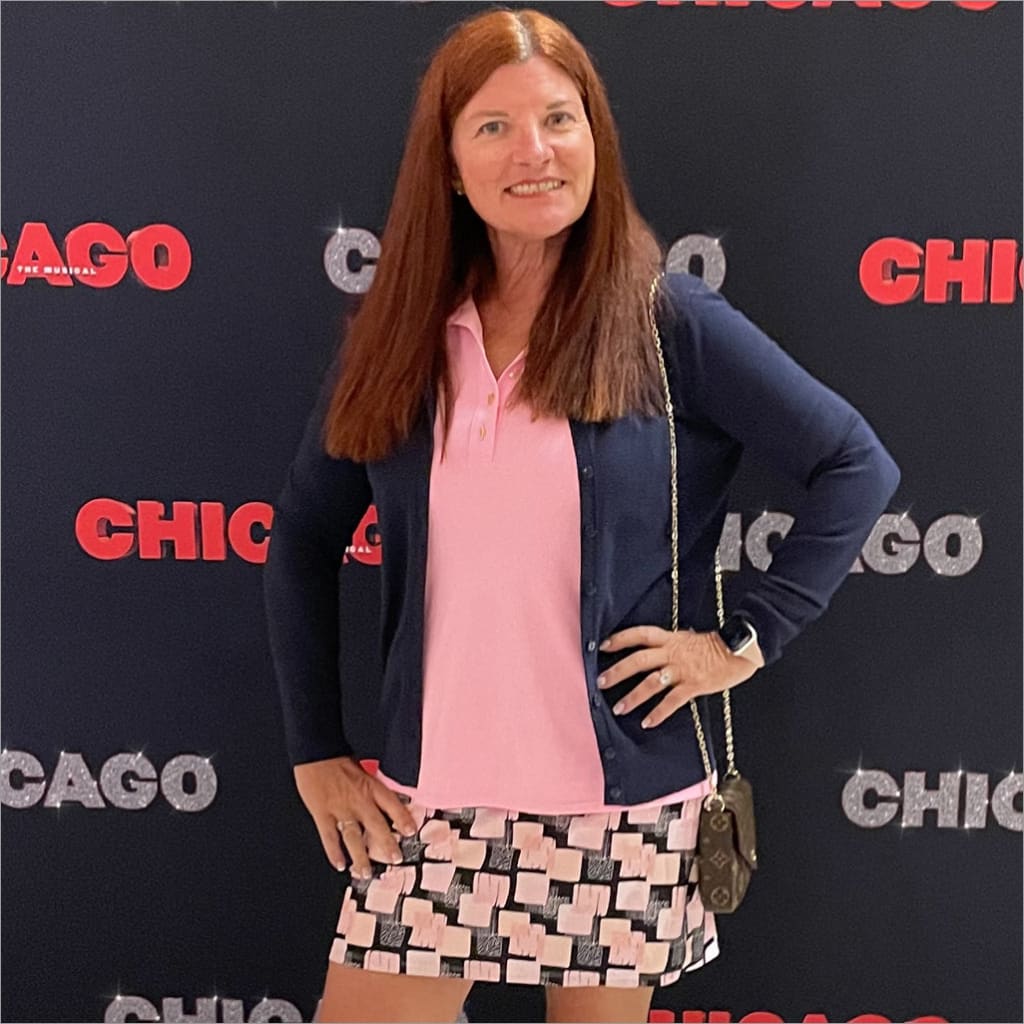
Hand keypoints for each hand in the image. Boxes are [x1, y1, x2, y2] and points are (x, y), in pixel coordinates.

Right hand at [292, 755, 419, 878]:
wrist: (315, 753)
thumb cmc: (338, 760)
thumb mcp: (364, 770)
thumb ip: (374, 788)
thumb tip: (387, 802)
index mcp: (371, 786)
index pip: (393, 805)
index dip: (403, 819)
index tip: (412, 831)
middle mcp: (358, 800)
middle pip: (377, 826)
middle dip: (387, 845)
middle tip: (395, 859)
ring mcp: (340, 809)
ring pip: (354, 838)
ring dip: (361, 857)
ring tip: (366, 872)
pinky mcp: (322, 814)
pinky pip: (330, 838)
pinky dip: (334, 853)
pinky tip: (340, 864)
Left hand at [596, 625, 760, 728]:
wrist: (740, 650)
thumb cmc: (715, 646)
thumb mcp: (688, 638)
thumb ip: (670, 645)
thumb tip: (654, 651)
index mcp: (671, 639)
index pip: (640, 634)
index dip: (621, 638)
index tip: (603, 645)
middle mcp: (673, 653)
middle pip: (639, 660)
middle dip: (617, 671)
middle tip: (600, 682)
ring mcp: (682, 669)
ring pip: (651, 682)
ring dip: (633, 696)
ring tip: (618, 708)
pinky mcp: (694, 685)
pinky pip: (672, 701)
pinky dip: (658, 713)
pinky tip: (647, 722)